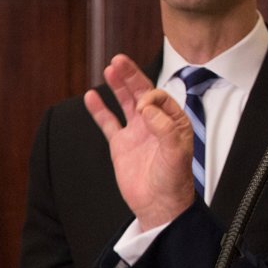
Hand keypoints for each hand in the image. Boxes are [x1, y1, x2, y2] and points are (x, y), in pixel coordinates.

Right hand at [84, 54, 195, 231]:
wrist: (159, 206)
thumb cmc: (174, 182)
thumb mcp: (176, 154)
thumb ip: (165, 129)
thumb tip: (147, 108)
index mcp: (172, 122)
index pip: (159, 98)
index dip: (149, 97)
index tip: (142, 109)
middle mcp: (155, 124)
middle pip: (142, 92)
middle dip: (131, 76)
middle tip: (119, 60)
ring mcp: (136, 133)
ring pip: (125, 103)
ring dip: (118, 85)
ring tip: (110, 68)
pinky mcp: (121, 145)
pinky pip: (108, 122)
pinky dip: (99, 109)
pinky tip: (91, 96)